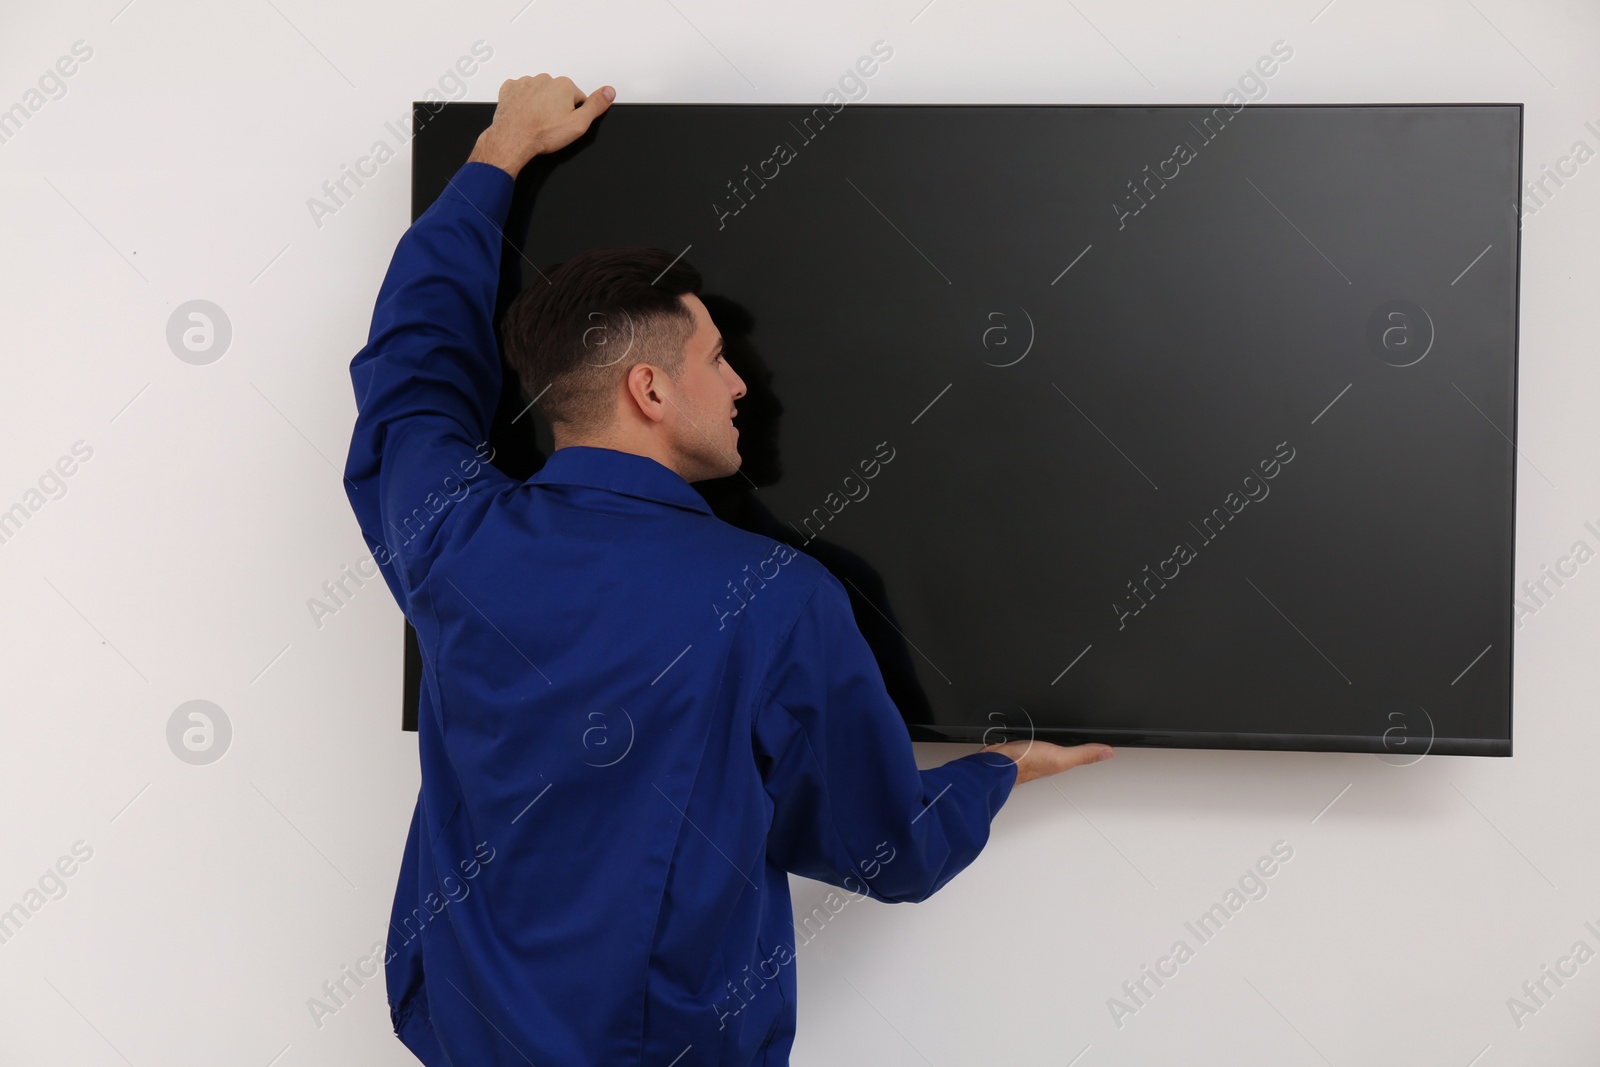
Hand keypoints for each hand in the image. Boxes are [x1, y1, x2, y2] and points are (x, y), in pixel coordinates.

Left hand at [468, 74, 615, 178]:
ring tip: (537, 121)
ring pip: (539, 93)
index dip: (573, 114)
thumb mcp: (579, 124)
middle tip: (550, 125)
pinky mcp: (511, 88)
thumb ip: (597, 105)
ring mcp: (526, 82)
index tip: (564, 123)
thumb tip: (609, 91)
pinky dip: (522, 102)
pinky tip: (524, 115)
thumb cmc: (542, 133)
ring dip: (539, 104)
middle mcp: (545, 79)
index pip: (577, 98)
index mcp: (564, 85)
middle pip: (558, 94)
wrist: (513, 139)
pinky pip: (520, 92)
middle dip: (556, 108)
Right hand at [980, 739, 1113, 785]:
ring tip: (1069, 732)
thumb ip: (1084, 754)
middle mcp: (1050, 756)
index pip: (1083, 752)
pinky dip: (1039, 731)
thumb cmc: (1024, 762)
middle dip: (1077, 740)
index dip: (1094, 747)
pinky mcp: (1022, 742)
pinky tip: (1038, 728)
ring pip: (1052, 740)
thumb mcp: (1061, 757)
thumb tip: (1109, 752)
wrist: (996, 760)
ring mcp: (1036, 749)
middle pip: (1069, 747)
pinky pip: (1036, 735)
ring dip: (1057, 735)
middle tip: (1089, 737)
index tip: (1105, 743)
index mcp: (1061, 760)